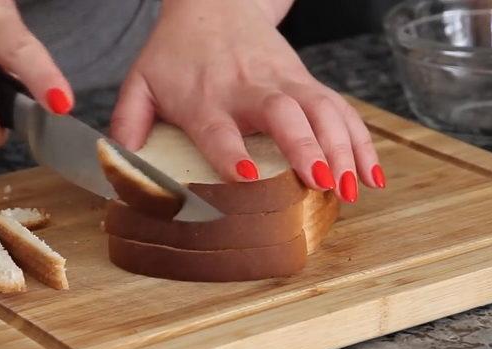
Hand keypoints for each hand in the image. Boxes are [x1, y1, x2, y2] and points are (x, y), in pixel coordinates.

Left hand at [110, 0, 385, 201]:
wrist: (218, 4)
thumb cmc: (178, 51)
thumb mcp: (141, 80)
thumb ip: (128, 121)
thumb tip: (119, 168)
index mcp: (205, 94)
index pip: (218, 124)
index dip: (229, 149)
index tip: (244, 174)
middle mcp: (250, 87)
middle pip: (284, 113)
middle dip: (306, 147)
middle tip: (322, 182)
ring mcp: (286, 82)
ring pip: (323, 110)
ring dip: (343, 149)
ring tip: (355, 188)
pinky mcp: (308, 82)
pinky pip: (342, 110)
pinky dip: (361, 141)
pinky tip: (372, 174)